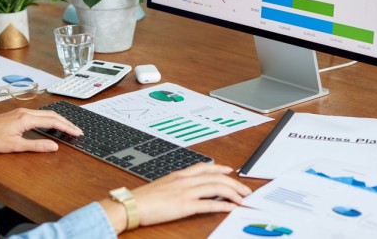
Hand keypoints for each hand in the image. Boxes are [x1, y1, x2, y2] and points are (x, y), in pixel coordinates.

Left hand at [0, 108, 82, 152]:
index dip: (67, 127)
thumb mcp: (15, 146)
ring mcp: (23, 111)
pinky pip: (40, 113)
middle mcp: (26, 112)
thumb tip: (54, 146)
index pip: (53, 122)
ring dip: (59, 119)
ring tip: (69, 127)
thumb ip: (36, 146)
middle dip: (67, 122)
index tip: (77, 132)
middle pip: (52, 115)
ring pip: (47, 113)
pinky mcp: (19, 113)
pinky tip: (53, 123)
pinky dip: (51, 118)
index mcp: (27, 118)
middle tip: (78, 130)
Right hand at [99, 163, 251, 232]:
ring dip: (233, 192)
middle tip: (244, 189)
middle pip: (215, 177)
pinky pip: (209, 204)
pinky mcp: (185, 205)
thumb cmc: (143, 198)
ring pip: (216, 187)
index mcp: (179, 174)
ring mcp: (186, 192)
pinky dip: (223, 205)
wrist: (132, 204)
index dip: (220, 168)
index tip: (230, 170)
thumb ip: (175, 185)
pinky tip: (231, 208)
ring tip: (242, 198)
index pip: (204, 167)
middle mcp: (185, 180)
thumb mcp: (162, 185)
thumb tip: (184, 188)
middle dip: (233, 182)